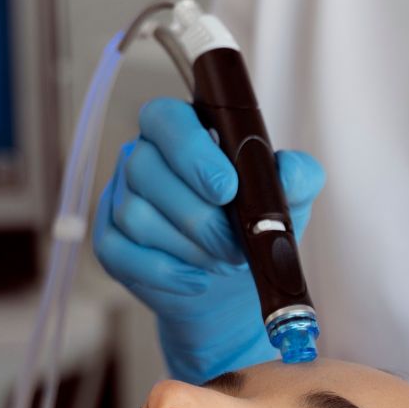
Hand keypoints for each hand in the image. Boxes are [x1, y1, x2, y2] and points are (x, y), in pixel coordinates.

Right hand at [92, 98, 324, 383]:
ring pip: (135, 214)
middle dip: (196, 215)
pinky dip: (164, 271)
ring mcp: (120, 199)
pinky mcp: (110, 242)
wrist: (232, 290)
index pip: (164, 118)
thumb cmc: (255, 229)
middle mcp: (144, 157)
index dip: (190, 150)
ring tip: (222, 262)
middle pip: (145, 168)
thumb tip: (286, 172)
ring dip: (185, 246)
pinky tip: (197, 281)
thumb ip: (298, 176)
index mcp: (184, 131)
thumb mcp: (288, 200)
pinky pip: (118, 252)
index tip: (227, 188)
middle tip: (234, 246)